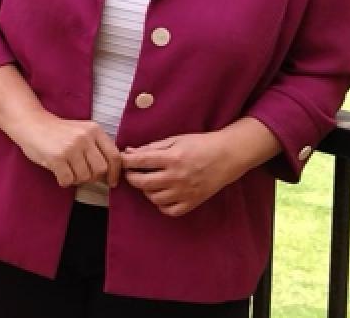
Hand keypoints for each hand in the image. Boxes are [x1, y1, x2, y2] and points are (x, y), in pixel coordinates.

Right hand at [10, 111, 121, 187]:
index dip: (115, 173)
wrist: (31, 123)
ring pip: (85, 177)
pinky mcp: (57, 157)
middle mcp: (84, 137)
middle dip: (93, 177)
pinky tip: (58, 172)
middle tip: (82, 174)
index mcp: (94, 130)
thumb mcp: (82, 132)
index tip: (111, 182)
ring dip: (76, 179)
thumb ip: (96, 147)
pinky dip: (64, 181)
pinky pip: (68, 180)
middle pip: (101, 169)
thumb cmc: (57, 132)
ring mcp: (71, 147)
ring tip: (68, 170)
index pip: (114, 156)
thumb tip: (110, 174)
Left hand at [121, 132, 239, 216]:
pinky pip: (169, 210)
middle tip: (131, 173)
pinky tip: (163, 194)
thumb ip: (152, 147)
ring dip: (147, 191)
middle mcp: (177, 176)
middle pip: (143, 183)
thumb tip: (129, 152)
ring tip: (150, 182)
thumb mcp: (175, 140)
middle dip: (131, 177)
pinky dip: (162, 204)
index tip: (122, 160)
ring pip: (154, 198)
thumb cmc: (200, 144)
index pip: (140, 161)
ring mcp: (185, 192)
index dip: (126, 161)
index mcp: (172, 158)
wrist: (227, 157)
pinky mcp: (192, 202)